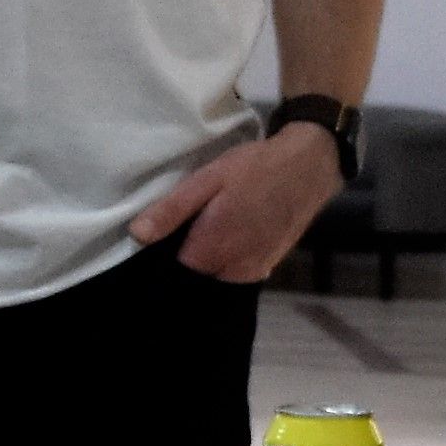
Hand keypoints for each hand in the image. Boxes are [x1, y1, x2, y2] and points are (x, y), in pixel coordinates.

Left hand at [128, 123, 346, 283]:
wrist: (309, 167)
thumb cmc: (255, 168)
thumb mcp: (208, 179)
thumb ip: (173, 210)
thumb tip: (137, 235)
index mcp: (211, 249)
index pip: (173, 271)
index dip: (165, 254)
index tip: (165, 237)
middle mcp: (232, 270)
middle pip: (195, 278)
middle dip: (187, 260)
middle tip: (190, 228)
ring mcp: (253, 272)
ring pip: (216, 278)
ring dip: (209, 263)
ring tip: (210, 231)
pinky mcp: (267, 268)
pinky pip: (236, 275)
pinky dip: (227, 263)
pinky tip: (231, 238)